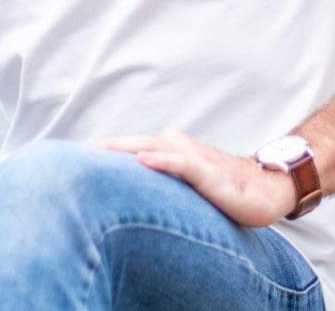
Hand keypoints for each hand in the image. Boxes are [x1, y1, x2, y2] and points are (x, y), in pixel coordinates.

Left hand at [90, 131, 298, 226]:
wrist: (265, 189)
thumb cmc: (222, 186)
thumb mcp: (182, 185)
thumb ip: (158, 182)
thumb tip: (127, 191)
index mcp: (168, 148)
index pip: (128, 149)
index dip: (102, 153)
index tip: (69, 158)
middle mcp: (177, 146)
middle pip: (132, 145)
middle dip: (104, 150)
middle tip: (71, 156)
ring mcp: (192, 157)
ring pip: (152, 149)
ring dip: (124, 151)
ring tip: (97, 153)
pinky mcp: (208, 171)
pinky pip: (181, 164)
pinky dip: (162, 161)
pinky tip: (143, 161)